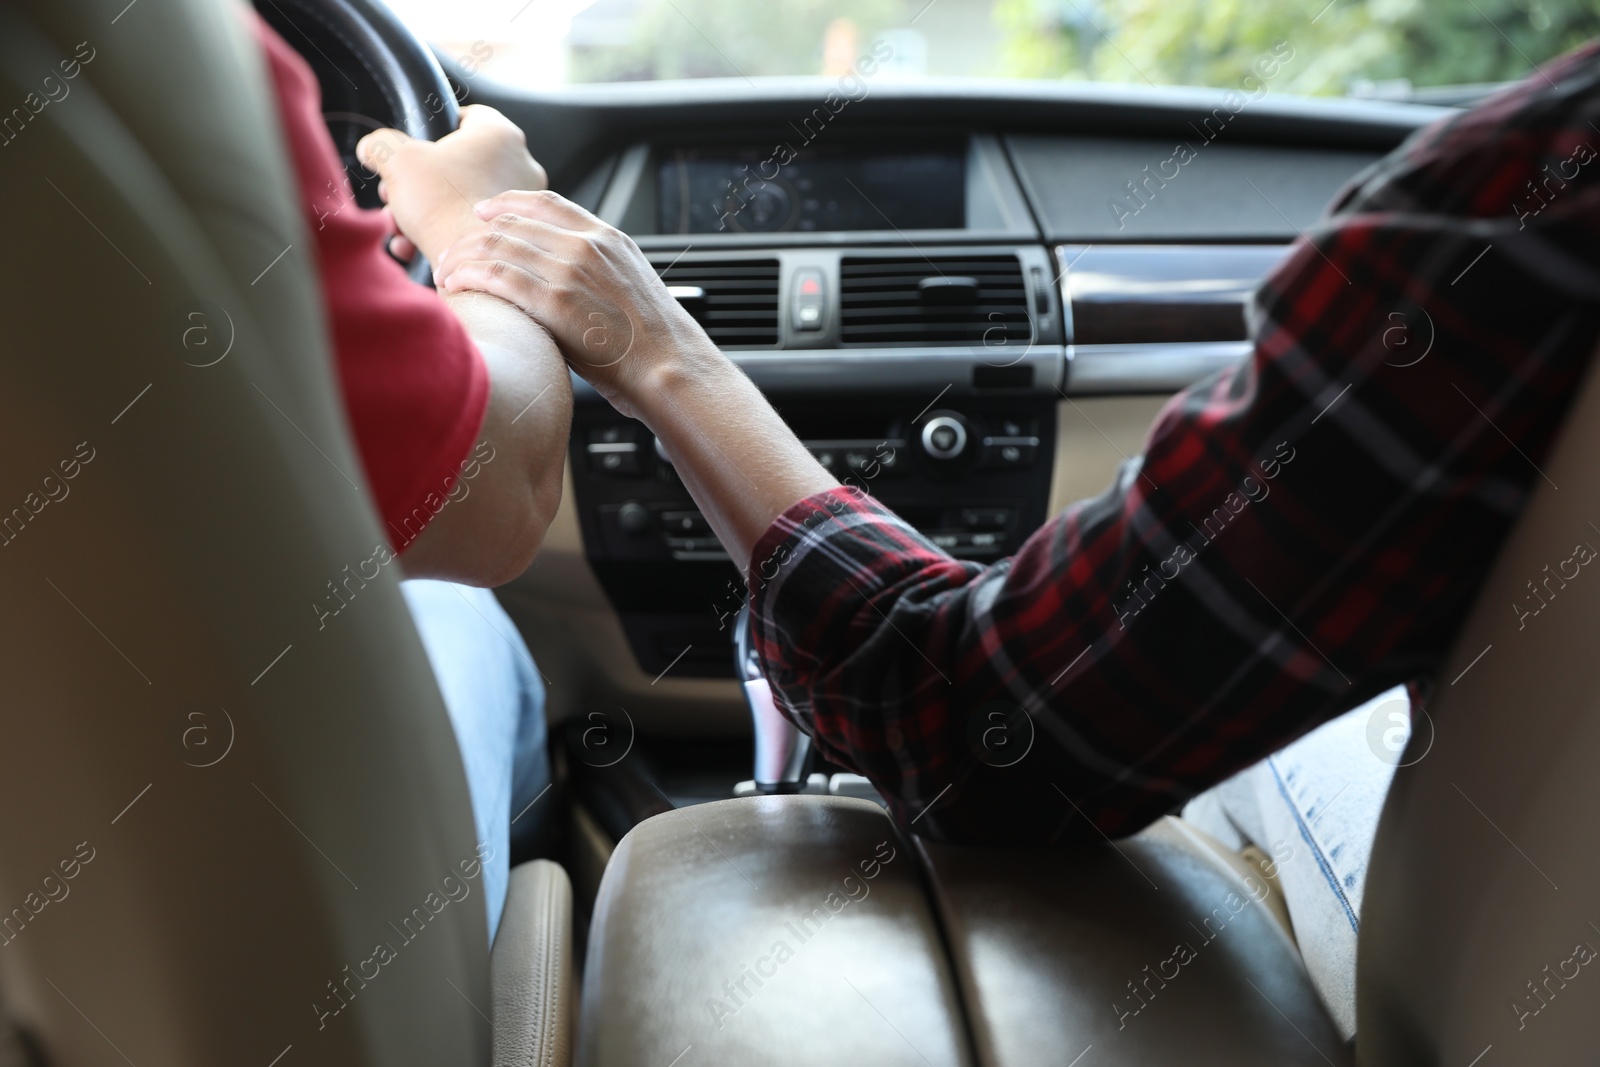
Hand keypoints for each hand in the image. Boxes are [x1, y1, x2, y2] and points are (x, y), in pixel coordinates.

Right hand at [356, 105, 546, 264]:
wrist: (467, 261)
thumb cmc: (442, 203)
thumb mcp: (398, 161)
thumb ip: (381, 145)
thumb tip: (372, 147)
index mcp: (499, 135)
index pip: (468, 116)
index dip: (437, 127)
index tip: (418, 143)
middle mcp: (519, 165)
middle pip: (457, 164)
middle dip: (417, 181)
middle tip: (393, 194)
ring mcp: (518, 204)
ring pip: (460, 198)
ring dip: (422, 211)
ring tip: (398, 225)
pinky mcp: (510, 235)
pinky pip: (470, 225)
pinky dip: (439, 233)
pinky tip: (412, 246)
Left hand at [433, 190, 719, 415]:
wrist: (671, 367)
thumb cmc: (653, 343)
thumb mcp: (630, 287)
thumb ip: (595, 273)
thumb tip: (562, 282)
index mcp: (608, 238)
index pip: (546, 203)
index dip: (507, 204)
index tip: (484, 213)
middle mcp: (586, 246)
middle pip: (512, 224)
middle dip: (473, 238)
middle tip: (451, 255)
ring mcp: (571, 271)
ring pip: (498, 247)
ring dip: (462, 258)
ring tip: (444, 274)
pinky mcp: (556, 301)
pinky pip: (498, 277)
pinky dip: (469, 277)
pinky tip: (455, 285)